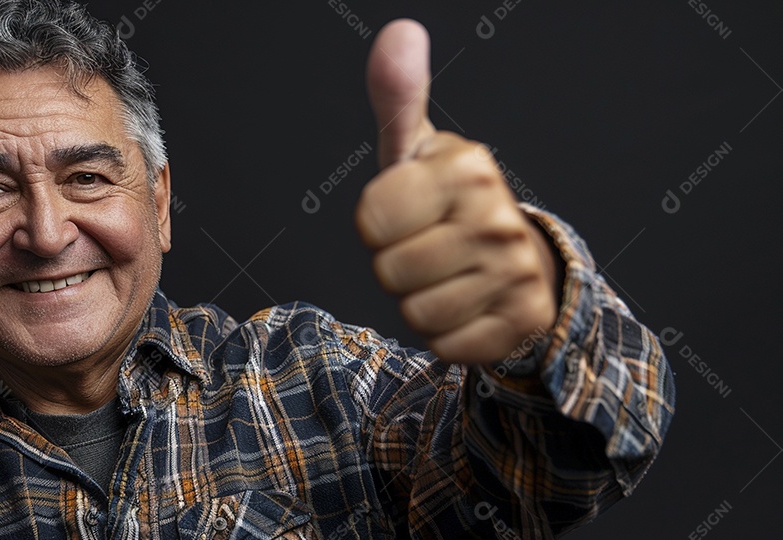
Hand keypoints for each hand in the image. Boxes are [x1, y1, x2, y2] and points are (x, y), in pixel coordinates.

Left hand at [356, 19, 557, 363]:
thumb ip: (397, 96)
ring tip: (447, 274)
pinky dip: (445, 333)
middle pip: (388, 270)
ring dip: (419, 300)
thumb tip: (399, 31)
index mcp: (467, 167)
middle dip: (396, 265)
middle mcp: (498, 216)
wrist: (519, 260)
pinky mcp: (520, 320)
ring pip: (414, 312)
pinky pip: (444, 345)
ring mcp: (516, 271)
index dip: (377, 223)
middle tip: (428, 247)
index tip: (406, 212)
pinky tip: (467, 304)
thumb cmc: (447, 202)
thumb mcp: (417, 149)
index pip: (369, 217)